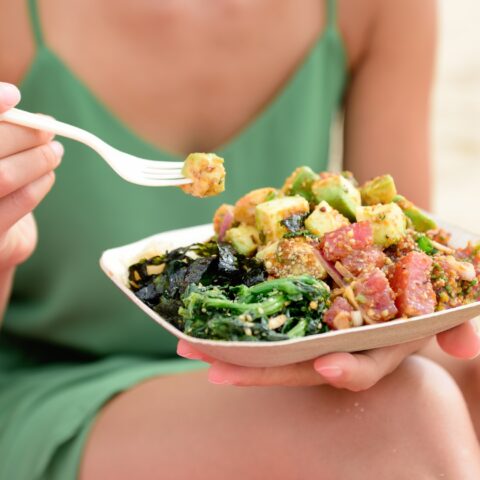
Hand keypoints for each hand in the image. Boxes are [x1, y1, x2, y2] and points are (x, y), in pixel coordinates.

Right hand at [0, 83, 63, 269]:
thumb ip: (1, 134)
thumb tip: (15, 100)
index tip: (14, 95)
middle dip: (23, 134)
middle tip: (48, 129)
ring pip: (3, 175)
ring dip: (36, 159)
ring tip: (54, 152)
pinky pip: (18, 202)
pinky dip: (39, 184)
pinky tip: (48, 176)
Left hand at [177, 320, 479, 390]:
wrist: (388, 266)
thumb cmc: (412, 290)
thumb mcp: (436, 307)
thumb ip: (453, 324)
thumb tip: (467, 345)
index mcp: (370, 346)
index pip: (358, 368)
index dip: (345, 370)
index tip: (326, 366)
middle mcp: (334, 343)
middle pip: (294, 364)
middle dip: (257, 370)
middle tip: (214, 368)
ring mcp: (310, 329)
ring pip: (268, 346)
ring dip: (230, 348)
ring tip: (190, 345)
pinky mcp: (292, 309)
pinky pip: (261, 316)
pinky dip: (234, 314)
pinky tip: (204, 310)